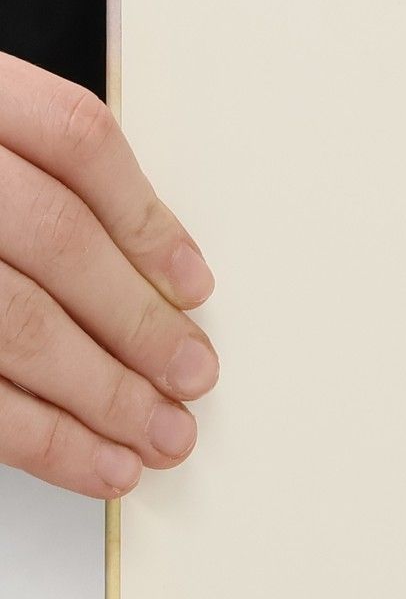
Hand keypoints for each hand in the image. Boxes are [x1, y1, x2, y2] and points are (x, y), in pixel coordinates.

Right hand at [0, 53, 216, 497]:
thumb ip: (44, 184)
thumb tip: (160, 279)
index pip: (73, 138)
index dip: (145, 217)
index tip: (194, 285)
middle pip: (56, 237)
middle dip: (138, 321)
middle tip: (193, 376)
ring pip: (17, 322)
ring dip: (102, 392)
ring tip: (161, 434)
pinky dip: (42, 437)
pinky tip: (94, 461)